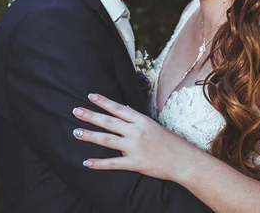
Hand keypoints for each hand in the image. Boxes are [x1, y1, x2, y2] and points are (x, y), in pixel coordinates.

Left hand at [72, 93, 196, 180]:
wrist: (183, 160)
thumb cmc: (170, 142)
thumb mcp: (153, 125)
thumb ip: (136, 119)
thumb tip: (122, 109)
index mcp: (141, 120)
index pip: (118, 108)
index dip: (103, 102)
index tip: (90, 96)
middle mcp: (136, 131)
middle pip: (109, 122)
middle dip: (91, 116)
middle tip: (76, 111)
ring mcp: (134, 147)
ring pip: (107, 140)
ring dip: (90, 136)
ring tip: (76, 132)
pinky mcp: (134, 163)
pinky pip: (113, 163)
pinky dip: (99, 163)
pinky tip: (86, 162)